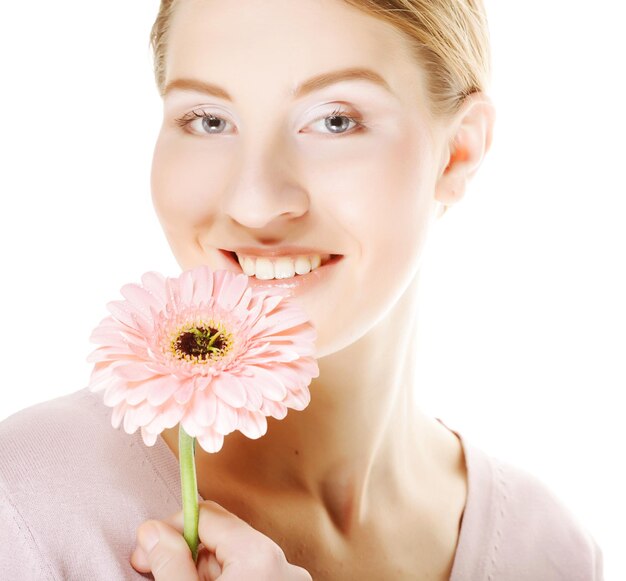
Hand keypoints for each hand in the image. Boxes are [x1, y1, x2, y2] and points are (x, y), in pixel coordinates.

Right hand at [130, 499, 312, 579]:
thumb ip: (169, 561)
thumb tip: (151, 530)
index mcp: (261, 556)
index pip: (209, 515)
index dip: (173, 527)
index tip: (148, 546)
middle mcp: (284, 564)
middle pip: (224, 537)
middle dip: (187, 550)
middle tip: (153, 568)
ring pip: (237, 559)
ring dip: (205, 569)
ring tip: (180, 580)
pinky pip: (253, 575)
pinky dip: (227, 579)